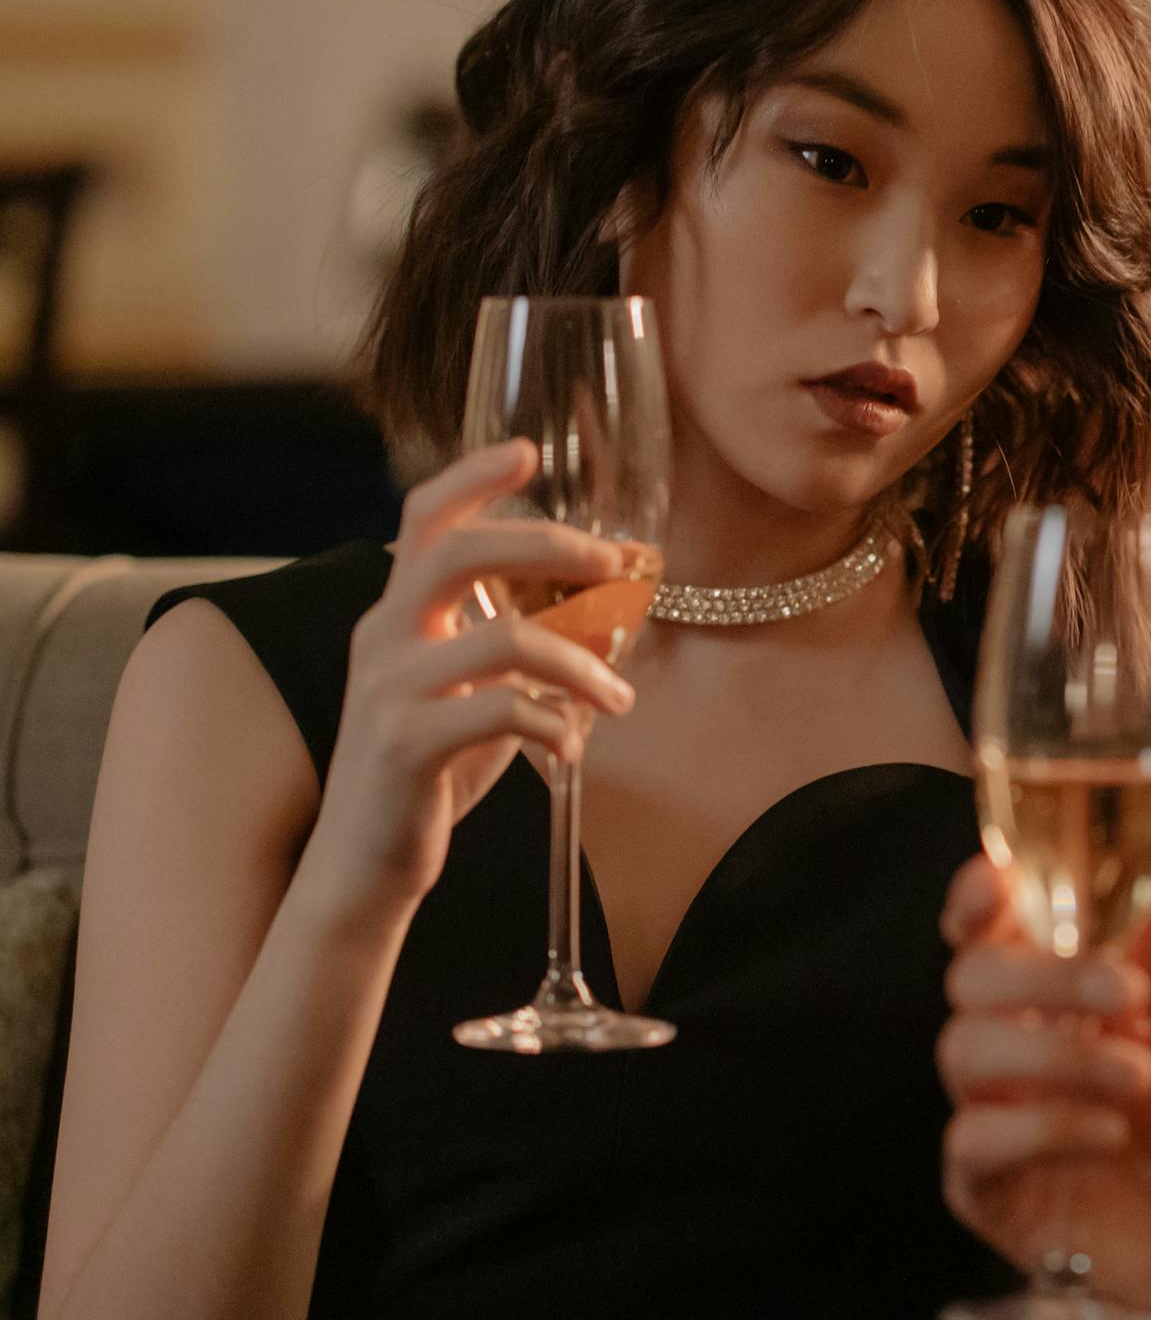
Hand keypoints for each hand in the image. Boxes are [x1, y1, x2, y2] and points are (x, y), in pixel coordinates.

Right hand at [299, 441, 636, 917]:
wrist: (362, 868)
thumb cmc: (425, 779)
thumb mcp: (471, 700)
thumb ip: (517, 652)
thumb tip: (604, 615)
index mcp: (397, 616)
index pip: (425, 518)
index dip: (474, 477)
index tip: (530, 451)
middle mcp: (384, 638)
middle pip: (460, 551)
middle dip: (549, 545)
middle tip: (613, 562)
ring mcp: (388, 690)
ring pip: (503, 639)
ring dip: (580, 662)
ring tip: (619, 696)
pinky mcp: (405, 746)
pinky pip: (500, 712)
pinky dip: (555, 723)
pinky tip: (572, 747)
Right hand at [940, 849, 1150, 1319]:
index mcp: (1062, 993)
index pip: (991, 927)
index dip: (979, 897)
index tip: (999, 878)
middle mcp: (1019, 1044)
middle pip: (970, 978)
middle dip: (1039, 971)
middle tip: (1125, 992)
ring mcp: (998, 1116)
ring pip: (963, 1051)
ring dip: (1052, 1052)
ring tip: (1139, 1076)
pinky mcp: (991, 1191)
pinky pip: (972, 1141)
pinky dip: (1038, 1126)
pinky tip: (1106, 1132)